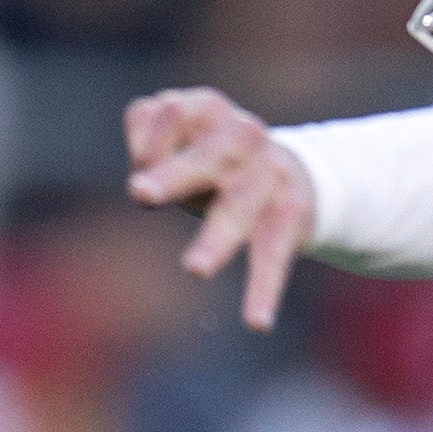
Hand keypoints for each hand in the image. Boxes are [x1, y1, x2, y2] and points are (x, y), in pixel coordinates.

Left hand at [125, 86, 316, 331]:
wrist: (294, 175)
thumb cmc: (211, 160)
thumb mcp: (179, 142)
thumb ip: (147, 137)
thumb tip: (141, 171)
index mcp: (209, 109)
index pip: (173, 114)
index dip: (149, 143)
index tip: (138, 175)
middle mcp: (244, 136)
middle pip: (209, 155)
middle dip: (176, 172)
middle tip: (140, 194)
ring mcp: (271, 176)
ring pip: (240, 207)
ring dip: (217, 239)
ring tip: (195, 269)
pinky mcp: (290, 215)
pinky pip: (275, 253)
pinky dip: (265, 288)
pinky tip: (257, 322)